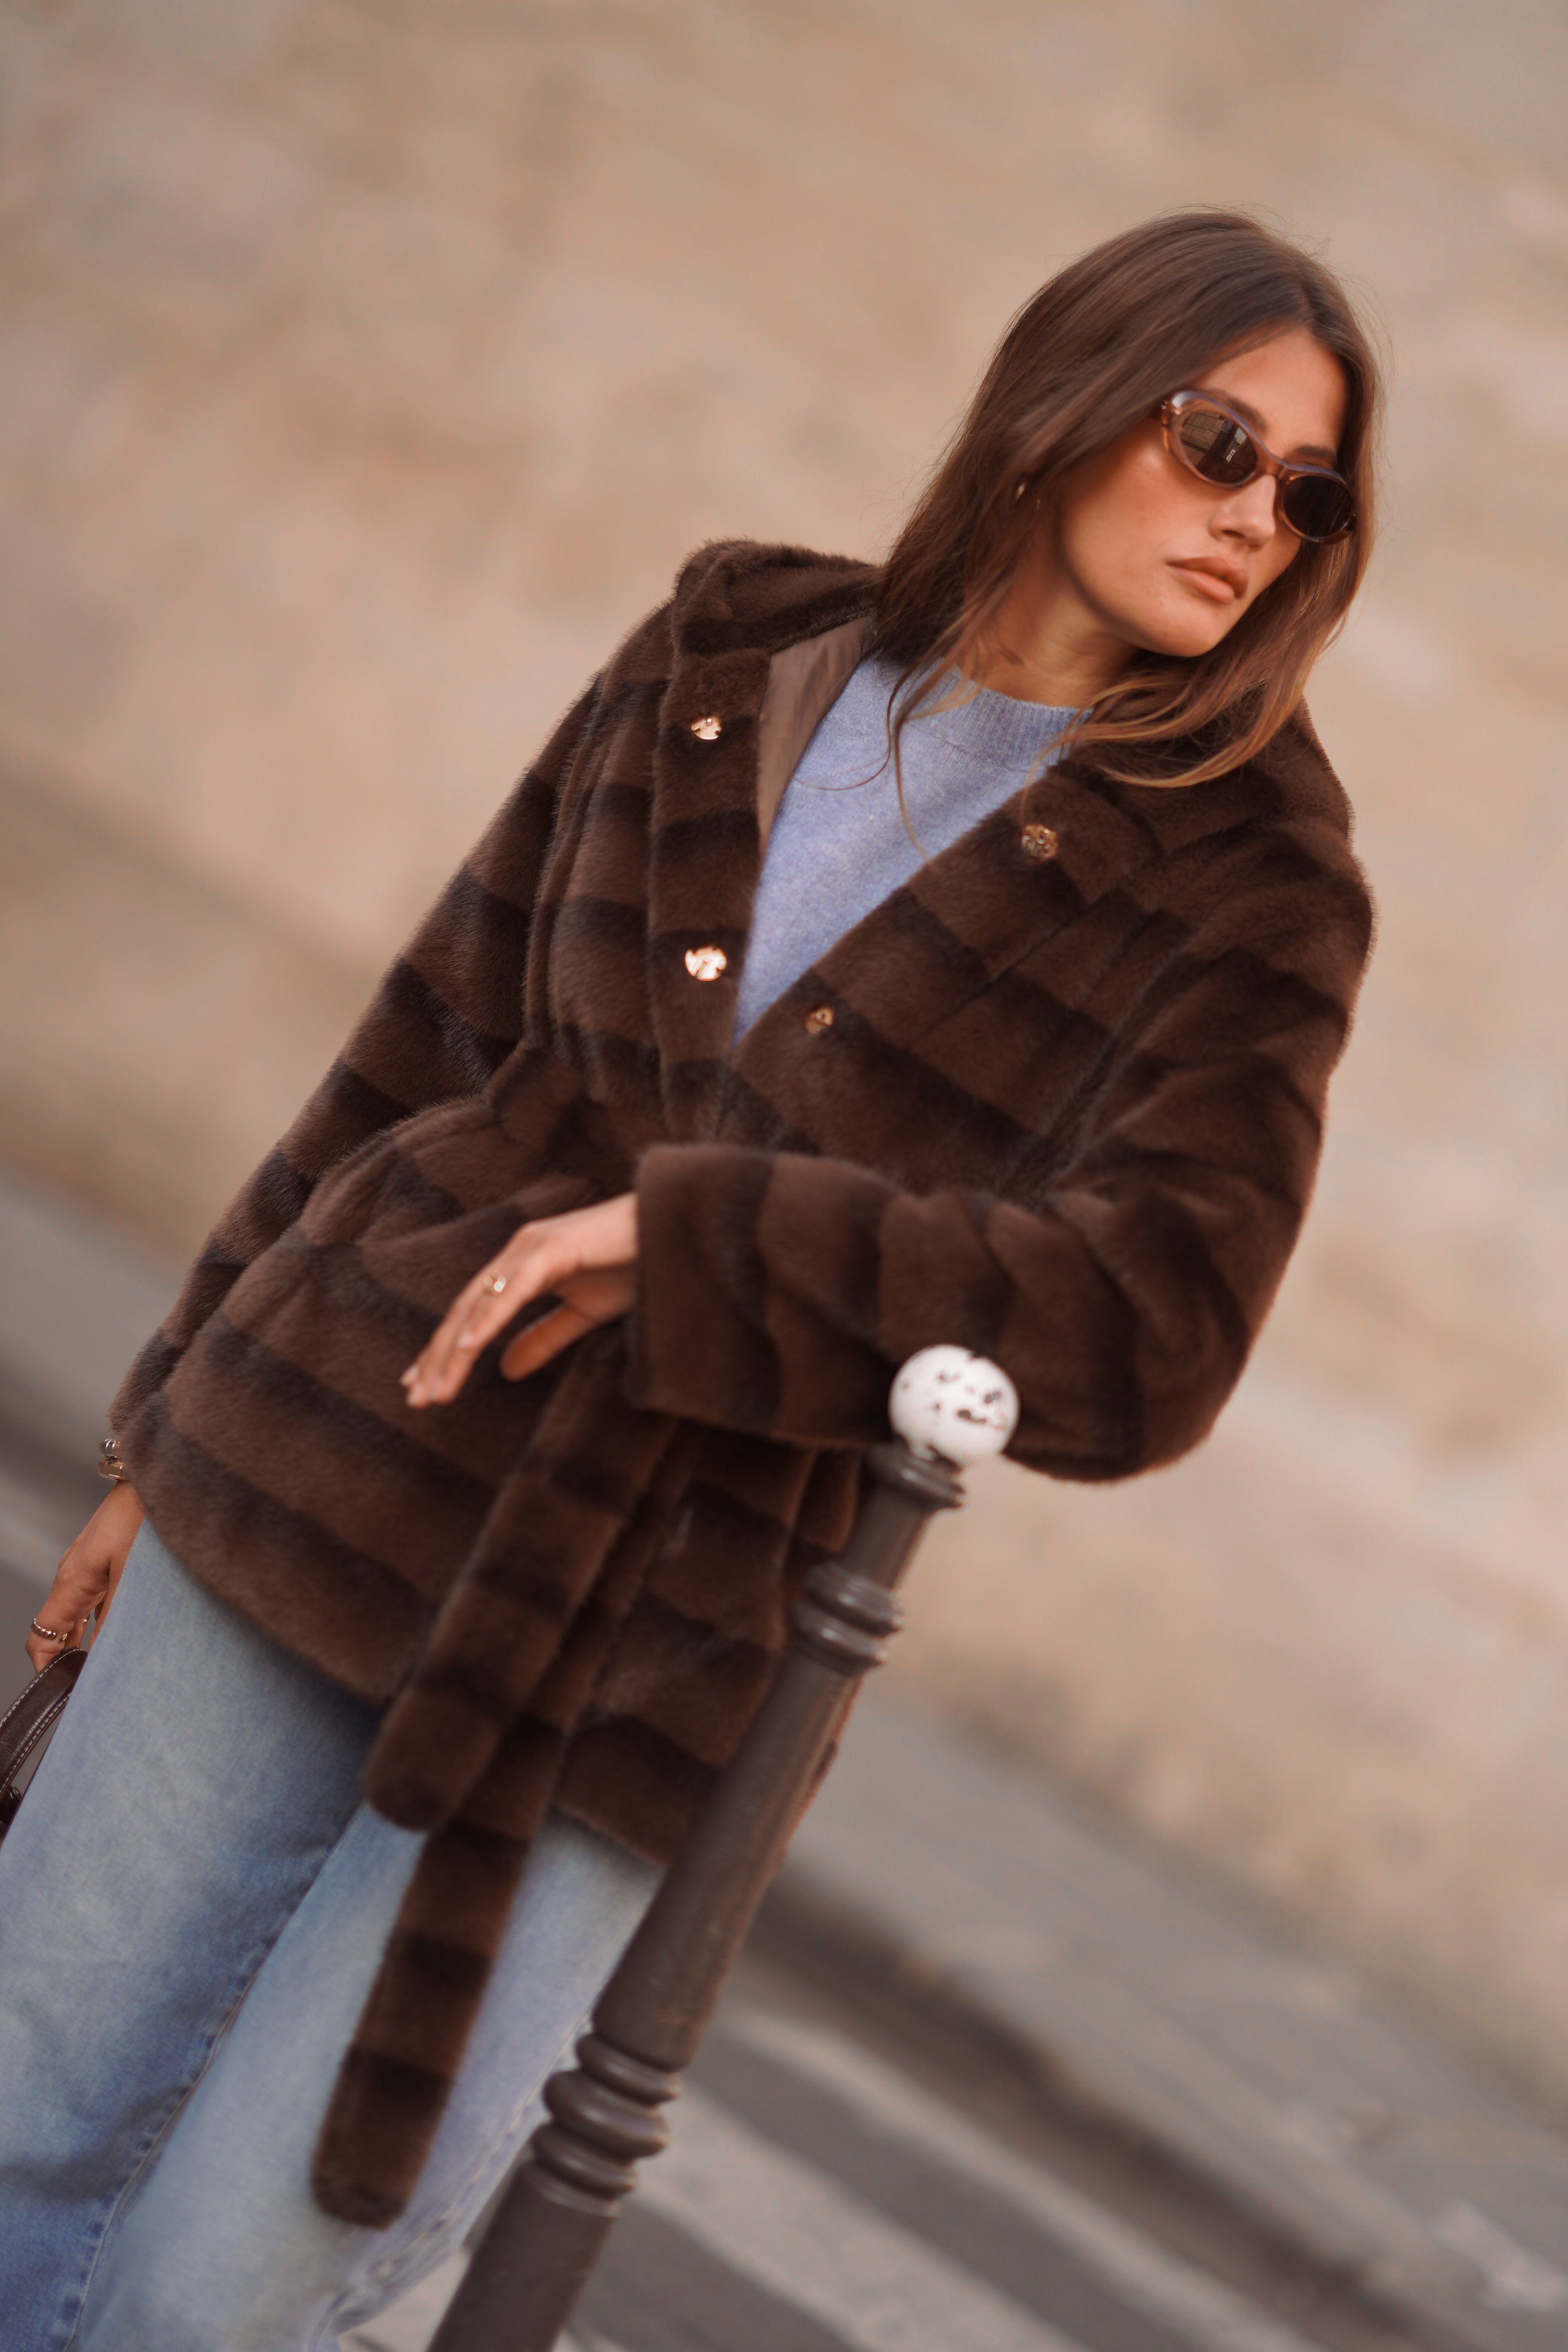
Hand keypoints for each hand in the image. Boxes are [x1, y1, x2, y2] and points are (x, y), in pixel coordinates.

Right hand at [26, 1481, 144, 1675]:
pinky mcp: (108, 1559)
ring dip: (85, 1641)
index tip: (60, 1690)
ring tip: (104, 1666)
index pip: (42, 1635)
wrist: (155, 1480)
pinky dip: (101, 1621)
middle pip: (58, 1628)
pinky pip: (96, 1600)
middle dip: (67, 1659)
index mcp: (72, 1582)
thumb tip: (108, 1656)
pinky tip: (120, 1632)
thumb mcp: (132, 1577)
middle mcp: (75, 1575)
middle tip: (89, 1685)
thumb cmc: (141, 1519)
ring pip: (78, 1615)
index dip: (46, 1666)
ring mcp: (90, 1567)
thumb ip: (118, 1618)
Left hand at [402, 1192, 637, 1409]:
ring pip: (478, 1306)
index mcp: (520, 1267)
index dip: (444, 1351)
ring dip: (451, 1351)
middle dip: (436, 1358)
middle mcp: (517, 1252)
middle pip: (464, 1313)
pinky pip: (511, 1291)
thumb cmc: (633, 1265)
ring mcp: (530, 1247)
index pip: (470, 1314)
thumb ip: (543, 1339)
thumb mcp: (582, 1314)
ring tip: (433, 1390)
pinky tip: (466, 1351)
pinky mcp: (550, 1248)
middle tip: (416, 1400)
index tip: (423, 1386)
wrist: (674, 1230)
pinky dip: (486, 1322)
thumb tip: (504, 1370)